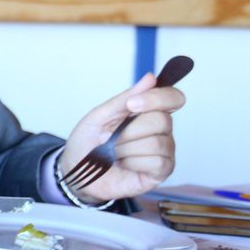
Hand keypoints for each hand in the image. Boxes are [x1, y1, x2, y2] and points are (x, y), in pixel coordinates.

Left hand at [59, 72, 185, 202]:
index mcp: (148, 112)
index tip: (131, 105)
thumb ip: (124, 98)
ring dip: (126, 149)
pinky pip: (157, 162)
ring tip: (115, 153)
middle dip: (129, 130)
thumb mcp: (99, 116)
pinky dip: (133, 162)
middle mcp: (161, 130)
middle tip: (111, 138)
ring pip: (157, 143)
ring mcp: (164, 151)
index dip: (156, 98)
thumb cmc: (88, 143)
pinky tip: (125, 164)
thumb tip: (151, 78)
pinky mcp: (162, 171)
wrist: (76, 172)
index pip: (173, 98)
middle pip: (162, 120)